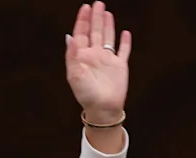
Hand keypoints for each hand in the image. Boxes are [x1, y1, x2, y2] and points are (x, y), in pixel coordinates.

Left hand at [65, 2, 130, 121]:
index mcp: (82, 57)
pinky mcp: (120, 66)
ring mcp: (107, 60)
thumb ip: (72, 55)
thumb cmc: (86, 94)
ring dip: (108, 25)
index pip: (81, 34)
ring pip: (108, 37)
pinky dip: (125, 42)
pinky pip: (123, 51)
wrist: (102, 108)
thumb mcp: (74, 75)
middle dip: (95, 18)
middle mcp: (94, 56)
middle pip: (95, 32)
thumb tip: (69, 36)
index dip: (82, 20)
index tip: (85, 7)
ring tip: (106, 12)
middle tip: (97, 3)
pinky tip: (125, 33)